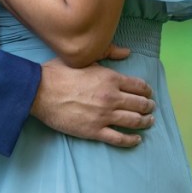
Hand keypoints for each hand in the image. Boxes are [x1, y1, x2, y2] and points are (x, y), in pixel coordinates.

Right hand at [31, 56, 154, 147]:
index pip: (138, 86)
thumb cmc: (60, 72)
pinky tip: (137, 139)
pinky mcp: (95, 131)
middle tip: (151, 107)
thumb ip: (108, 53)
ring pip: (134, 121)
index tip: (148, 92)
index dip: (146, 90)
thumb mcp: (85, 58)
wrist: (40, 92)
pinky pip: (119, 138)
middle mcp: (111, 98)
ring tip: (149, 122)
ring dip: (145, 122)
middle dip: (148, 106)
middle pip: (139, 104)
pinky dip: (132, 140)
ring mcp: (104, 116)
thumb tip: (127, 52)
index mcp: (110, 79)